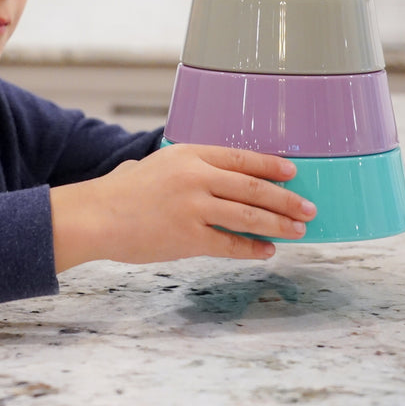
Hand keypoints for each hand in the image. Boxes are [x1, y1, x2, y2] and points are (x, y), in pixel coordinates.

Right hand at [50, 143, 315, 270]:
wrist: (96, 216)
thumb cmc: (121, 191)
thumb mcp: (156, 164)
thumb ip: (184, 167)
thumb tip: (207, 174)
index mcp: (189, 154)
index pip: (240, 158)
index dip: (270, 166)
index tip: (293, 172)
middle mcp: (196, 177)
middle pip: (252, 188)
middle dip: (285, 199)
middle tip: (308, 208)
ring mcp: (193, 208)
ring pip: (248, 216)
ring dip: (278, 224)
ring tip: (298, 230)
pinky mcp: (188, 238)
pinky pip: (229, 245)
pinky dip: (252, 249)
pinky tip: (267, 251)